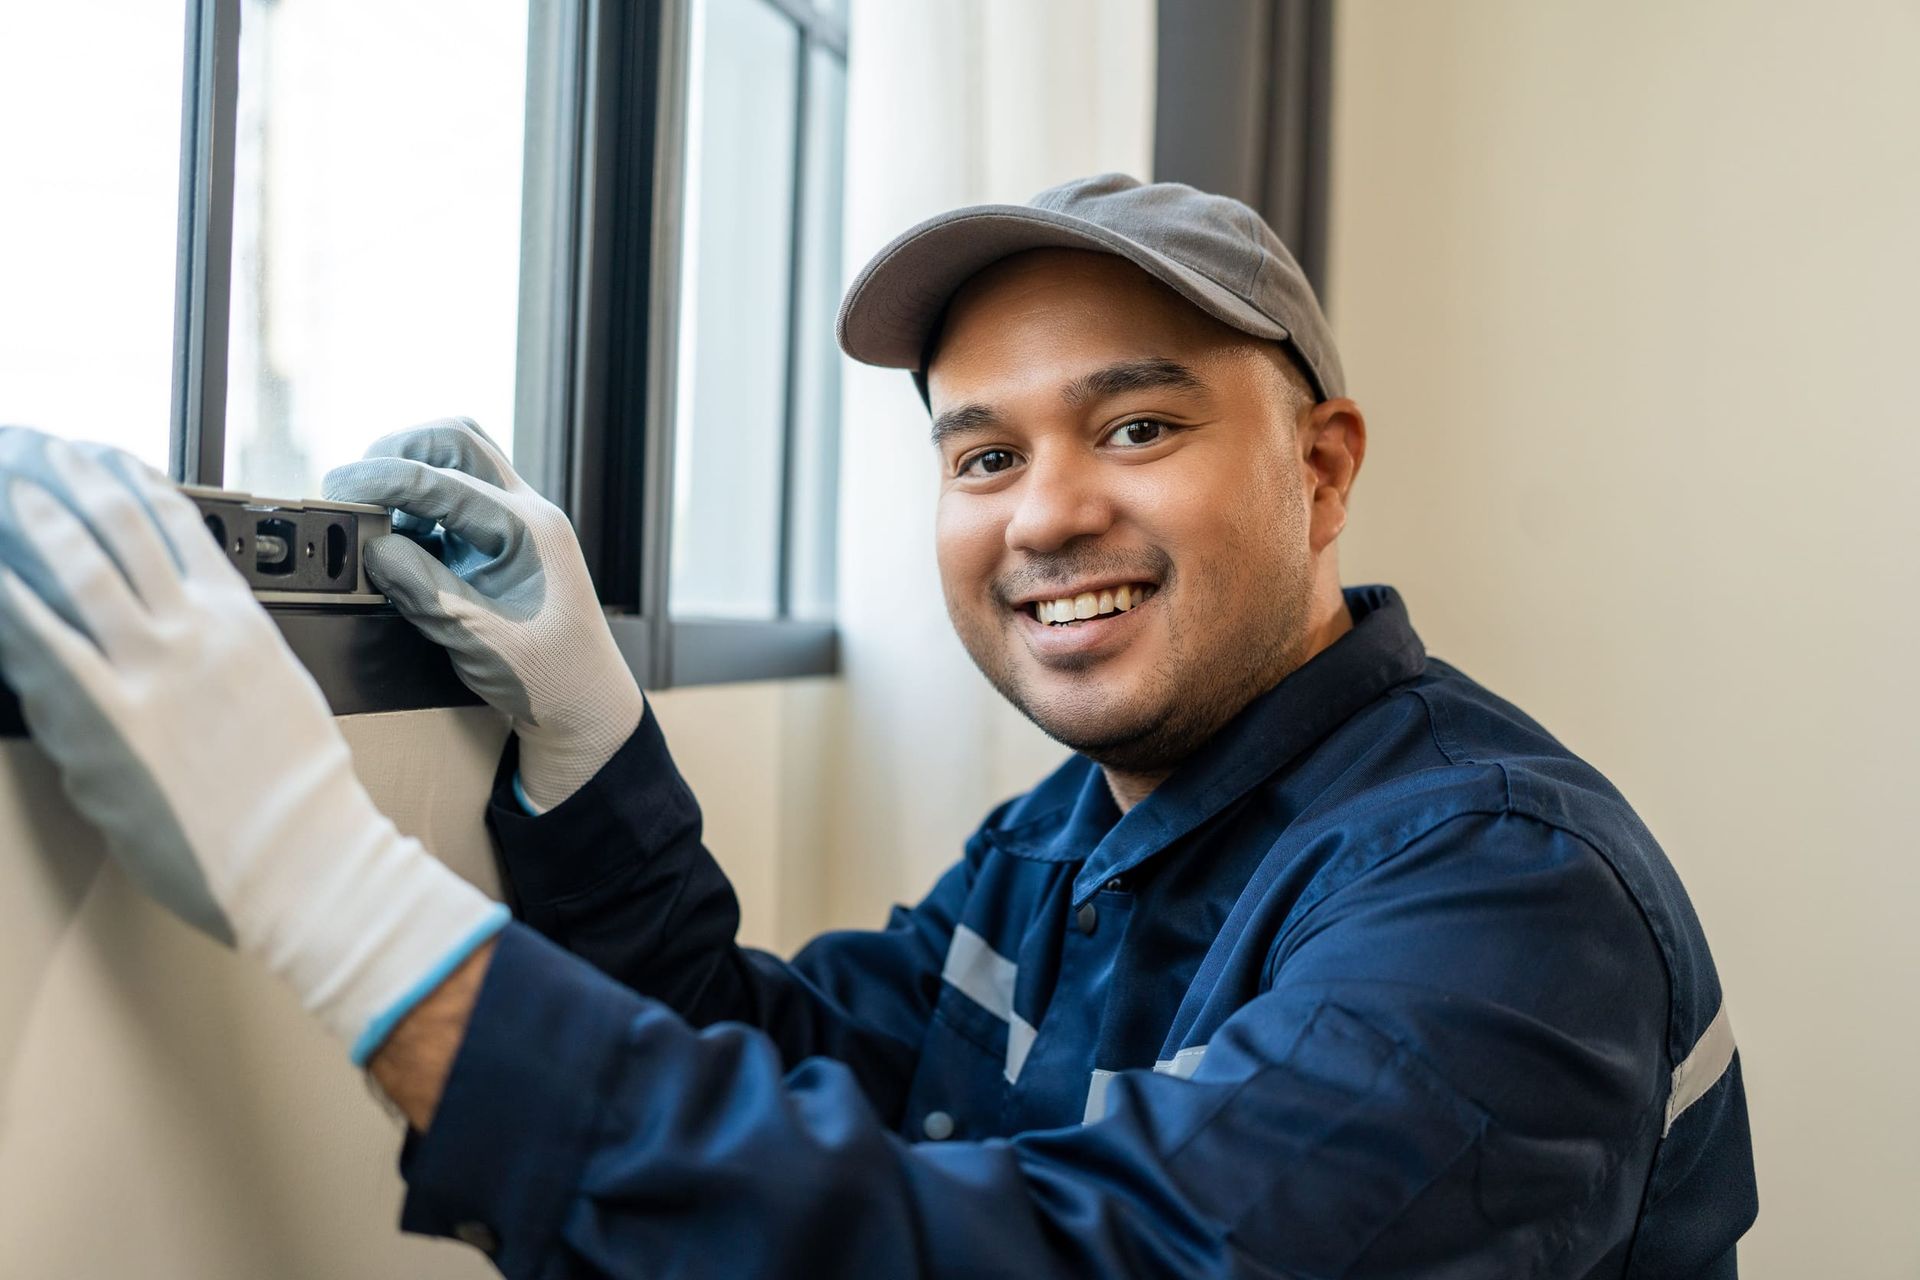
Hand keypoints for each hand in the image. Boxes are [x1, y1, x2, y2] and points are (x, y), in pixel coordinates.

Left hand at [0, 428, 506, 1062]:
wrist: (303, 857)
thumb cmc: (300, 795)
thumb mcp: (282, 696)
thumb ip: (228, 654)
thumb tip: (182, 638)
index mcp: (243, 622)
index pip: (184, 527)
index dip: (138, 482)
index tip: (109, 458)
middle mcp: (195, 630)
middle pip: (126, 529)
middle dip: (80, 481)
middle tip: (48, 451)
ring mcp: (148, 671)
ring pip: (84, 566)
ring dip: (42, 518)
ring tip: (15, 486)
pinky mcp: (104, 719)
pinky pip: (42, 641)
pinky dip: (11, 598)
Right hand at [323, 418, 642, 811]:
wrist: (585, 705)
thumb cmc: (547, 678)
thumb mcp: (480, 640)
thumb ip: (425, 590)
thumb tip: (373, 548)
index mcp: (530, 531)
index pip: (447, 481)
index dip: (385, 480)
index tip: (338, 493)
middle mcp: (528, 512)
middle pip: (458, 441)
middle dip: (398, 451)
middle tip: (352, 488)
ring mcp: (517, 521)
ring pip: (460, 458)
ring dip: (410, 469)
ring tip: (371, 510)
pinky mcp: (502, 538)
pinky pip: (457, 494)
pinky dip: (418, 502)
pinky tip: (395, 534)